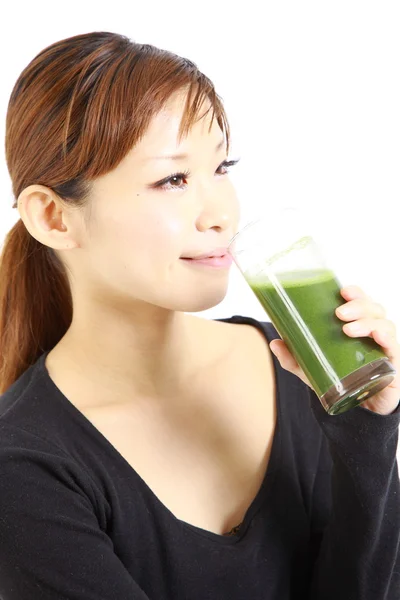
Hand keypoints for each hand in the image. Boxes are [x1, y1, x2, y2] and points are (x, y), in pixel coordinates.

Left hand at [269, 285, 399, 415]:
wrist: (359, 410)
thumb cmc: (339, 381)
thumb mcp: (311, 369)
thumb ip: (293, 358)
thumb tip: (274, 342)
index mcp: (355, 325)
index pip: (359, 301)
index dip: (355, 292)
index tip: (342, 291)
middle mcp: (372, 331)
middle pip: (372, 308)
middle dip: (358, 305)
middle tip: (340, 313)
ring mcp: (384, 346)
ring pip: (383, 322)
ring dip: (367, 321)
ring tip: (348, 329)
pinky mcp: (392, 363)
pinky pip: (395, 345)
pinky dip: (387, 337)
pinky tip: (378, 337)